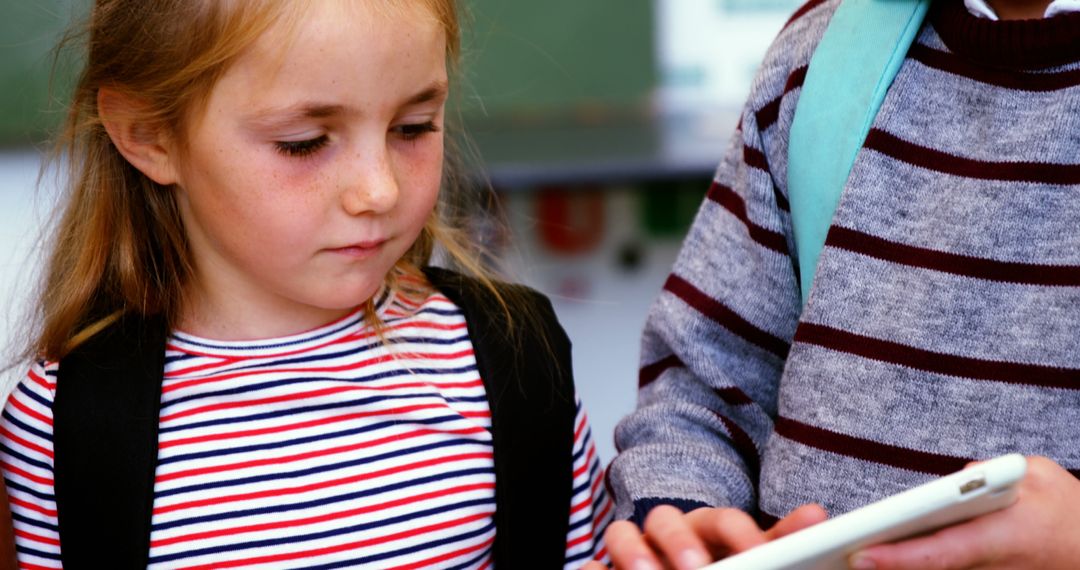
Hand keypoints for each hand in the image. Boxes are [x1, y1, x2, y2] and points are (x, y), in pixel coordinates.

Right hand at [583, 503, 825, 569]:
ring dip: (634, 553)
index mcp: (708, 528)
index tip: (758, 553)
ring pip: (623, 533)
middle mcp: (668, 532)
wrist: (693, 567)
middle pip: (666, 519)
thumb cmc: (725, 566)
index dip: (739, 535)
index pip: (723, 520)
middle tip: (696, 568)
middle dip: (680, 543)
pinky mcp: (607, 569)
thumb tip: (817, 514)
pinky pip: (592, 565)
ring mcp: (635, 550)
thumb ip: (782, 542)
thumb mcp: (752, 554)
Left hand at [850, 456, 1079, 569]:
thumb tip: (949, 481)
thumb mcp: (1039, 476)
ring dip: (893, 569)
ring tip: (838, 560)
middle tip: (832, 558)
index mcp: (1007, 538)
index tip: (860, 555)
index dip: (898, 558)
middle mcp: (993, 569)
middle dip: (882, 568)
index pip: (942, 553)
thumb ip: (988, 473)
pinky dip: (908, 567)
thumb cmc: (1067, 512)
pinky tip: (877, 560)